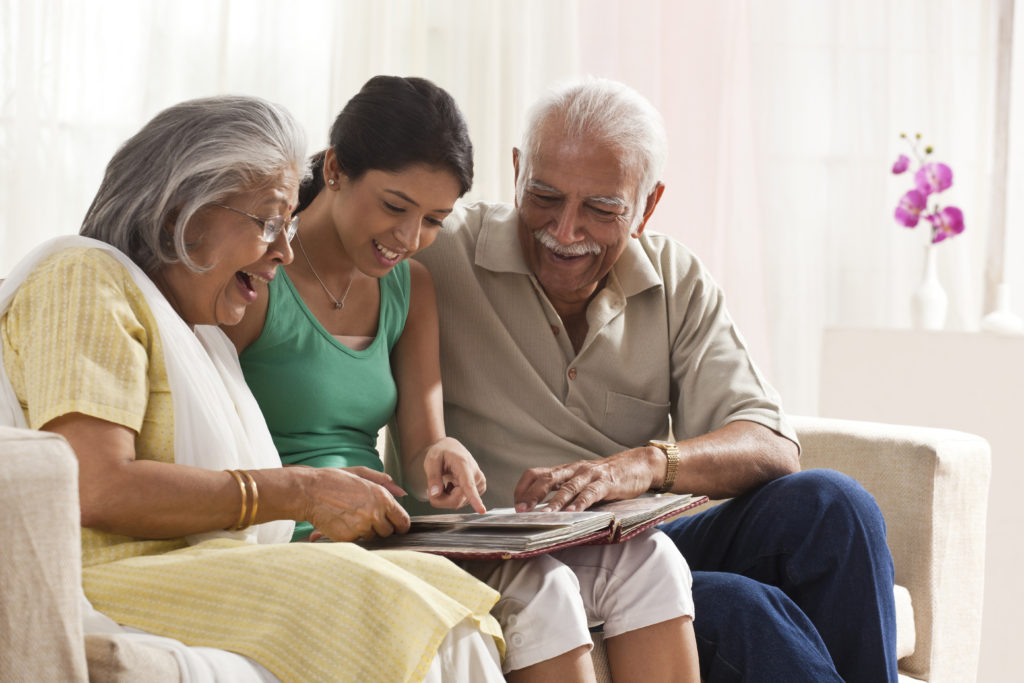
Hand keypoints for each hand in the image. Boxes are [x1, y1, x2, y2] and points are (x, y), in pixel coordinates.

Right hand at [301, 466, 410, 542]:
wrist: (309, 491)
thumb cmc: (335, 480)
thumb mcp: (361, 474)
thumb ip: (384, 482)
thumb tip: (402, 493)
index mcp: (382, 498)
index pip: (403, 522)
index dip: (400, 525)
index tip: (395, 525)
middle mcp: (374, 514)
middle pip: (389, 532)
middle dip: (381, 527)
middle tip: (368, 517)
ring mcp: (361, 527)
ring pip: (373, 537)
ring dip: (366, 531)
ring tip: (352, 516)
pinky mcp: (347, 538)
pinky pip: (358, 541)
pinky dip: (352, 535)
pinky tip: (343, 522)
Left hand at [421, 437, 486, 512]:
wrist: (451, 448)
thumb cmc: (442, 452)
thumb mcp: (432, 461)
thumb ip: (433, 478)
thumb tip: (435, 494)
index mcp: (464, 465)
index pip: (469, 485)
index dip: (474, 499)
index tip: (481, 510)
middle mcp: (476, 475)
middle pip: (456, 501)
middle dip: (441, 499)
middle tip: (433, 488)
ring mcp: (479, 483)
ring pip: (458, 503)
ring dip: (446, 497)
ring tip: (445, 482)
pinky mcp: (479, 489)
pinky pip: (461, 502)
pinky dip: (452, 497)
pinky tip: (451, 485)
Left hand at [513, 447, 662, 511]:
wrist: (638, 464)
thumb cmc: (607, 477)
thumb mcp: (582, 480)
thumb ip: (565, 490)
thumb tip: (542, 510)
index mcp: (565, 470)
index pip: (536, 473)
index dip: (523, 488)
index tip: (516, 504)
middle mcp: (574, 469)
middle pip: (547, 478)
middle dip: (532, 495)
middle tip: (521, 510)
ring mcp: (590, 475)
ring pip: (567, 487)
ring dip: (554, 502)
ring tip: (543, 515)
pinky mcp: (607, 482)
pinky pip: (590, 493)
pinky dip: (580, 503)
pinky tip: (572, 513)